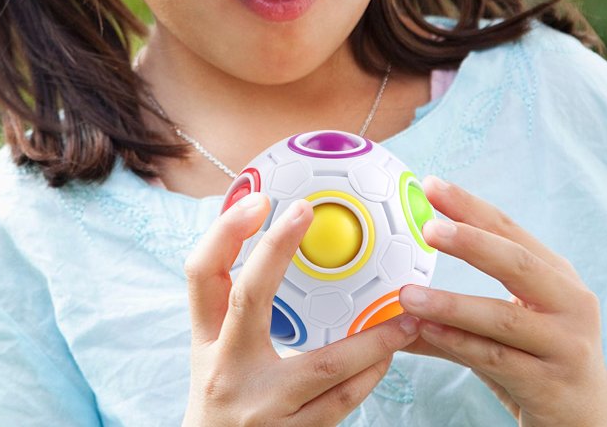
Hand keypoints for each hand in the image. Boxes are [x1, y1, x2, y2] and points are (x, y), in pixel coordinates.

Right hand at [183, 193, 421, 426]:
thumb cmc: (224, 396)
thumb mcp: (215, 351)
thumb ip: (236, 306)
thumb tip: (276, 240)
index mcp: (205, 341)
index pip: (201, 275)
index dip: (224, 233)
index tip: (258, 200)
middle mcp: (225, 369)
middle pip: (247, 297)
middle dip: (275, 250)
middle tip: (308, 212)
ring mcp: (261, 408)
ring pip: (323, 363)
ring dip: (371, 337)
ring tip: (404, 314)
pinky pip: (341, 402)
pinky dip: (369, 374)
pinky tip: (389, 354)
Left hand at [398, 177, 606, 426]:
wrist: (592, 422)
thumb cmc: (541, 362)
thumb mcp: (508, 326)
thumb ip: (455, 313)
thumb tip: (392, 301)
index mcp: (557, 276)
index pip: (510, 231)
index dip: (470, 207)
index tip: (431, 186)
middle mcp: (570, 303)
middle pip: (517, 263)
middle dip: (471, 241)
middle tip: (427, 227)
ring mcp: (566, 345)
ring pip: (503, 317)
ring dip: (451, 304)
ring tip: (407, 295)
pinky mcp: (553, 384)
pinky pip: (498, 358)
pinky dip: (460, 342)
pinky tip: (428, 331)